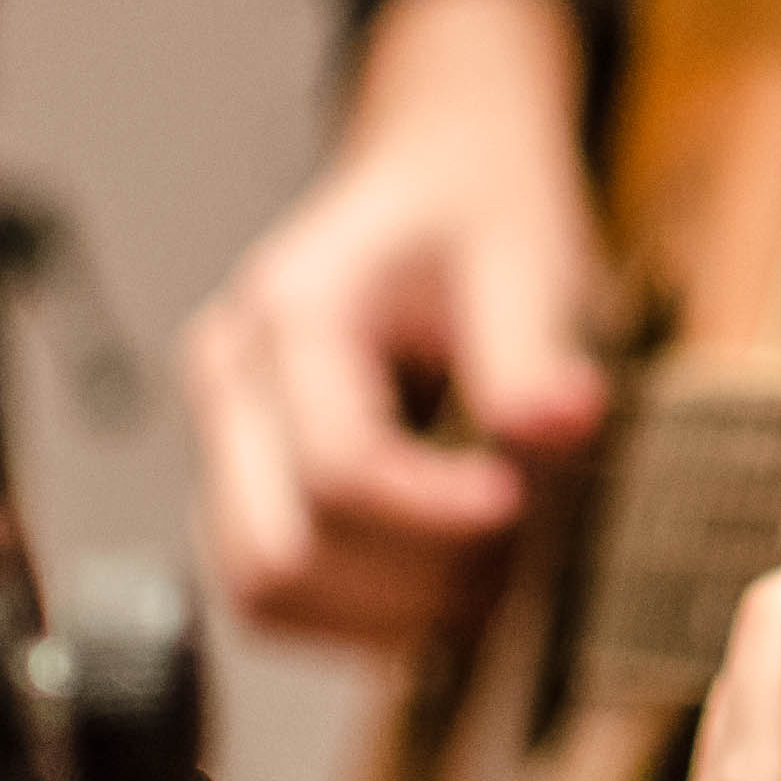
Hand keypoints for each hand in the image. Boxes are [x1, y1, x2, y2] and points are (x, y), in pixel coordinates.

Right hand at [185, 0, 609, 643]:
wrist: (439, 165)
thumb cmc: (478, 203)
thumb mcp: (527, 254)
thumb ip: (529, 348)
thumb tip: (556, 424)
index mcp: (294, 314)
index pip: (340, 470)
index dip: (436, 517)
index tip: (520, 506)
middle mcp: (232, 376)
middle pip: (280, 553)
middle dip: (407, 585)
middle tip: (511, 567)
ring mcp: (224, 432)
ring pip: (261, 590)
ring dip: (378, 616)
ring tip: (481, 580)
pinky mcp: (242, 474)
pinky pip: (271, 586)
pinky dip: (354, 612)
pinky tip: (438, 581)